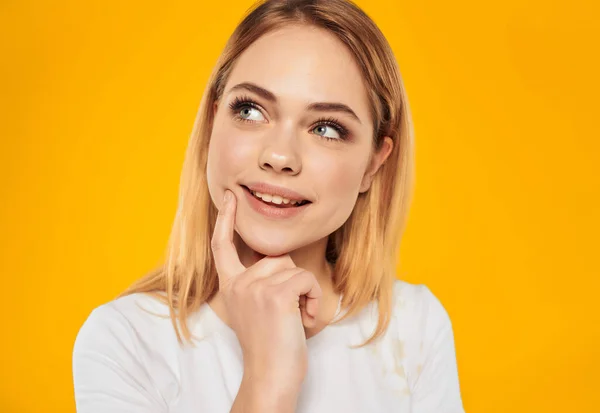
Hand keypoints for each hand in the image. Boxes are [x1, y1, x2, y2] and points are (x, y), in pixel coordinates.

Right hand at [211, 189, 321, 390]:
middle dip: (292, 280)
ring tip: (294, 318)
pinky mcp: (275, 294)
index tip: (229, 198)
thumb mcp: (257, 310)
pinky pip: (306, 279)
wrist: (271, 377)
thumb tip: (278, 261)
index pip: (223, 246)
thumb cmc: (271, 347)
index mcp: (231, 286)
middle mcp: (238, 283)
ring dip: (304, 292)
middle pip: (277, 258)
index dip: (226, 220)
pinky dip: (313, 298)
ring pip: (294, 268)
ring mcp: (254, 287)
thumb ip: (258, 284)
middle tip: (287, 313)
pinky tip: (302, 320)